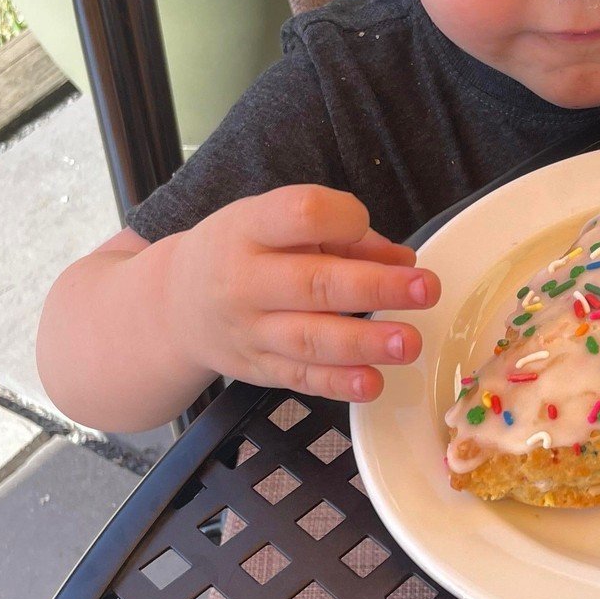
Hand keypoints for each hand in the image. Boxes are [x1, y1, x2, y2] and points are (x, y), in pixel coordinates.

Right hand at [165, 185, 438, 401]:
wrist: (173, 305)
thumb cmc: (241, 252)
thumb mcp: (276, 226)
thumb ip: (343, 238)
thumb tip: (404, 260)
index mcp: (249, 228)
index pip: (300, 214)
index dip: (343, 218)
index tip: (364, 225)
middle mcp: (244, 280)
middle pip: (313, 283)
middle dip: (374, 288)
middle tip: (426, 290)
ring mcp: (248, 330)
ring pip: (309, 339)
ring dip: (364, 343)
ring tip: (410, 343)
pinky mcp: (256, 369)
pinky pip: (299, 378)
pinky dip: (337, 384)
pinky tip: (373, 383)